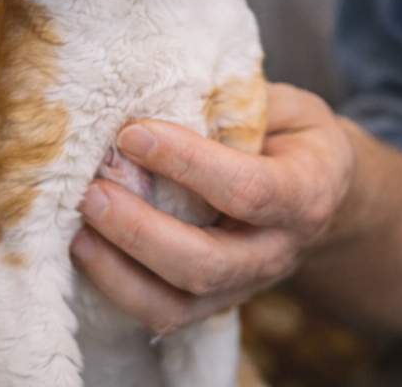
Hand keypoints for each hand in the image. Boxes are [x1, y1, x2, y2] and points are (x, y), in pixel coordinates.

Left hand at [70, 84, 353, 335]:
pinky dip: (118, 288)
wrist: (324, 195)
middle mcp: (276, 251)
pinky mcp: (214, 303)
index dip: (187, 163)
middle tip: (93, 190)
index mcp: (305, 193)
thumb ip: (238, 102)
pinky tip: (85, 249)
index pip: (247, 189)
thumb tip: (166, 86)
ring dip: (120, 268)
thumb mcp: (287, 107)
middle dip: (141, 230)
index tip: (132, 133)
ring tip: (78, 227)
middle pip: (206, 263)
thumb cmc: (295, 137)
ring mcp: (245, 285)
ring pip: (179, 302)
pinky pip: (163, 314)